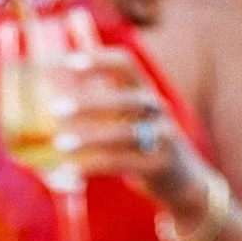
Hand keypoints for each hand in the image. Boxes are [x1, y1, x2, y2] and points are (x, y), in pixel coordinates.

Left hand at [47, 50, 225, 240]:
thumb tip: (63, 85)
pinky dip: (93, 167)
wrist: (185, 181)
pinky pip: (122, 164)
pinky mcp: (159, 165)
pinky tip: (70, 171)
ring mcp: (162, 136)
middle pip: (124, 99)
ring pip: (123, 134)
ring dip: (89, 138)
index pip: (126, 64)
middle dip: (89, 102)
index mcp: (146, 91)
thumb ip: (105, 102)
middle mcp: (157, 109)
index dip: (99, 59)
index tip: (69, 61)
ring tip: (60, 144)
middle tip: (56, 110)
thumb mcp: (131, 118)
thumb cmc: (147, 145)